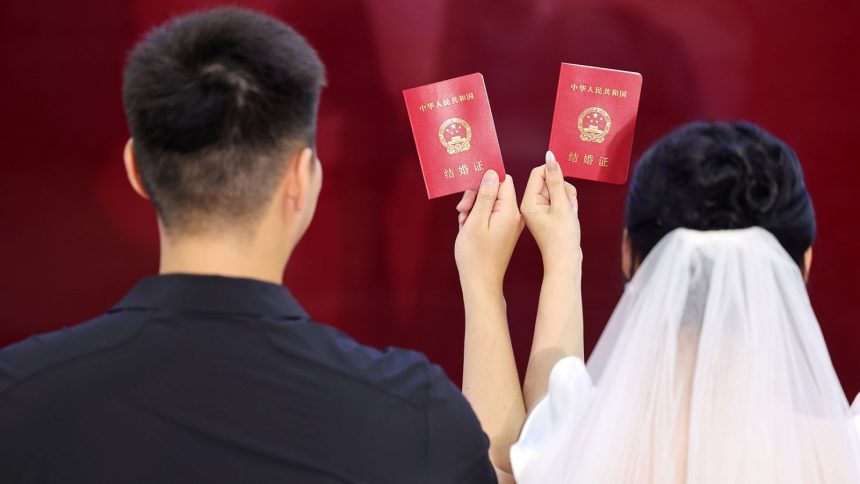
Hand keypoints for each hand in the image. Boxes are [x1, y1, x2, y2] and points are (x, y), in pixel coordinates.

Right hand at [454, 170, 522, 290]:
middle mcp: (514, 216)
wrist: (481, 283)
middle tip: (463, 211)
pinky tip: (468, 229)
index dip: (483, 182)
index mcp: (509, 211)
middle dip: (476, 197)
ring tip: (464, 224)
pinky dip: (477, 219)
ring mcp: (510, 225)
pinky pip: (490, 216)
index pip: (502, 180)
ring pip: (490, 203)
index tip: (469, 193)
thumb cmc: (476, 255)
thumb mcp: (476, 221)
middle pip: (495, 191)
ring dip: (474, 209)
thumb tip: (492, 173)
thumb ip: (485, 195)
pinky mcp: (504, 232)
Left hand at [521, 151, 580, 270]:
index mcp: (528, 202)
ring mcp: (539, 211)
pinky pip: (559, 201)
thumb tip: (550, 156)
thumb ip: (556, 180)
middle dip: (563, 190)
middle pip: (549, 181)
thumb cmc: (563, 238)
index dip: (555, 176)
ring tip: (569, 214)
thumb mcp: (562, 205)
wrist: (566, 262)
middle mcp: (530, 205)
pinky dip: (568, 206)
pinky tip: (570, 217)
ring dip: (567, 198)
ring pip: (556, 190)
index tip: (564, 190)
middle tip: (568, 207)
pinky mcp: (546, 216)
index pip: (539, 172)